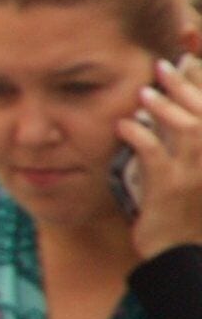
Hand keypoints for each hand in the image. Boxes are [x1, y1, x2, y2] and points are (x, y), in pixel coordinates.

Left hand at [121, 54, 201, 258]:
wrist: (181, 254)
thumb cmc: (186, 214)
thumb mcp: (195, 178)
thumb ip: (189, 145)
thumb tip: (171, 112)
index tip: (188, 63)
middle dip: (185, 87)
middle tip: (162, 67)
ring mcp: (198, 176)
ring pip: (187, 129)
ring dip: (163, 107)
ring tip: (143, 94)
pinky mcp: (171, 188)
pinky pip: (154, 153)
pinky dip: (138, 134)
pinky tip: (124, 126)